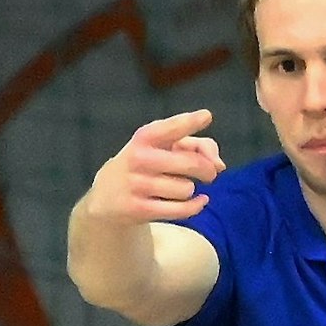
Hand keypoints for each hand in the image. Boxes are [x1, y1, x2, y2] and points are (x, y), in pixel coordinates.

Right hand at [80, 110, 224, 223]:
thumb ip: (196, 145)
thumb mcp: (162, 148)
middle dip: (207, 170)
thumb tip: (219, 165)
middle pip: (191, 163)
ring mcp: (136, 184)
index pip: (170, 128)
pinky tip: (199, 201)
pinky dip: (196, 206)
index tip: (206, 116)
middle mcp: (138, 158)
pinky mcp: (138, 209)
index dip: (189, 122)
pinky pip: (181, 209)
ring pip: (186, 189)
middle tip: (209, 173)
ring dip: (190, 190)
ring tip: (179, 188)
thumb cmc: (145, 166)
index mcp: (144, 138)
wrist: (106, 199)